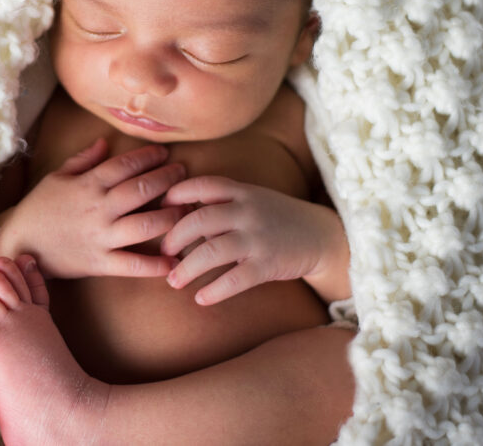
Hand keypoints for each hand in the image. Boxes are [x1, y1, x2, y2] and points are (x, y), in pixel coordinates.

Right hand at [0, 138, 188, 279]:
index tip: (166, 152)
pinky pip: (131, 265)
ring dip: (170, 217)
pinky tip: (174, 263)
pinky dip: (154, 266)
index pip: (125, 165)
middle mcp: (98, 208)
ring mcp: (100, 236)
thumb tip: (105, 142)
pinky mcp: (99, 263)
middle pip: (141, 190)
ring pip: (144, 225)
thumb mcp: (57, 177)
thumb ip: (83, 159)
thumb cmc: (39, 208)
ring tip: (187, 210)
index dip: (149, 156)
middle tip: (185, 174)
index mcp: (88, 184)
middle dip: (168, 179)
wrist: (18, 244)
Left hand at [159, 176, 348, 304]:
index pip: (203, 185)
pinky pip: (235, 279)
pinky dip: (214, 291)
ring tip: (173, 281)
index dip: (177, 194)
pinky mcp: (269, 264)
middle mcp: (248, 211)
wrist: (323, 236)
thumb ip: (220, 205)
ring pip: (212, 251)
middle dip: (175, 237)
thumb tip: (179, 217)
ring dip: (187, 268)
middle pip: (200, 219)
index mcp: (242, 191)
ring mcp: (259, 237)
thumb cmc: (277, 218)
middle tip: (164, 252)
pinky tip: (200, 299)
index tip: (160, 208)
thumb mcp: (251, 200)